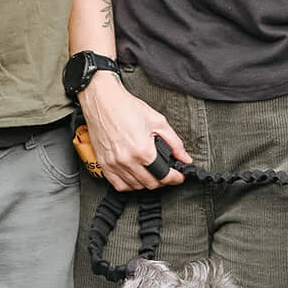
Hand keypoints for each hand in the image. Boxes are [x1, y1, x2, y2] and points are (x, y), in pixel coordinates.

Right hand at [79, 70, 190, 190]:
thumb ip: (175, 143)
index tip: (179, 176)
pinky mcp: (103, 164)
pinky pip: (118, 185)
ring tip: (151, 172)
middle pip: (150, 184)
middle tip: (167, 173)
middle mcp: (127, 160)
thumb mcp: (158, 122)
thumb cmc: (127, 108)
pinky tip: (135, 176)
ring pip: (135, 186)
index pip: (164, 176)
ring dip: (146, 183)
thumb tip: (185, 158)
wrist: (102, 101)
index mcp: (142, 151)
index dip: (176, 178)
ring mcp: (113, 164)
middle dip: (163, 180)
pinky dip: (129, 185)